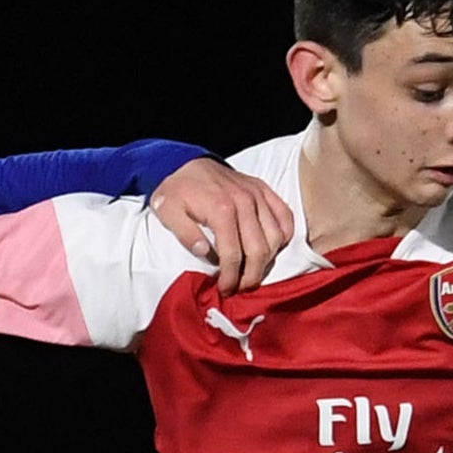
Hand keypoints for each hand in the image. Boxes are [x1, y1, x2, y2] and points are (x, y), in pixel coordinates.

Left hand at [152, 159, 292, 294]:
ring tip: (253, 272)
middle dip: (251, 276)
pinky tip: (271, 249)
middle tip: (241, 288)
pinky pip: (285, 217)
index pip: (233, 254)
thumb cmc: (176, 190)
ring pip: (276, 236)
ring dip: (267, 261)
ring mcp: (257, 195)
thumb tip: (206, 254)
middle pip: (259, 250)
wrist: (185, 162)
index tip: (225, 289)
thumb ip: (186, 235)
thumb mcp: (167, 212)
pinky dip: (283, 236)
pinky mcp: (264, 190)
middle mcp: (245, 201)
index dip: (231, 277)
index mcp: (221, 209)